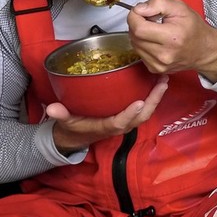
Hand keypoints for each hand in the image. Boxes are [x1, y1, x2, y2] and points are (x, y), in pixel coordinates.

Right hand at [46, 75, 168, 153]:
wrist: (77, 137)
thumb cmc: (73, 127)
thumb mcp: (65, 121)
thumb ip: (60, 114)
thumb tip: (51, 108)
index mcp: (105, 128)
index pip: (120, 123)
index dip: (129, 114)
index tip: (138, 103)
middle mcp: (120, 126)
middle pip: (140, 116)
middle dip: (153, 100)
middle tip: (162, 83)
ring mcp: (126, 122)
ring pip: (146, 112)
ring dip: (156, 96)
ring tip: (164, 79)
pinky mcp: (129, 116)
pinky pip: (144, 108)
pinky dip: (152, 96)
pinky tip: (158, 81)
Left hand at [127, 0, 216, 83]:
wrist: (204, 50)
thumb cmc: (193, 28)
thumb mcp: (180, 7)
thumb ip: (158, 3)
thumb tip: (139, 9)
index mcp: (171, 37)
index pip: (138, 28)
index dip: (135, 16)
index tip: (141, 11)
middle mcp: (164, 54)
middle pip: (134, 36)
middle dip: (138, 23)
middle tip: (151, 19)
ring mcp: (159, 64)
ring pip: (134, 44)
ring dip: (139, 34)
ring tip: (155, 30)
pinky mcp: (155, 69)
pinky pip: (139, 52)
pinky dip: (143, 44)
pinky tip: (155, 40)